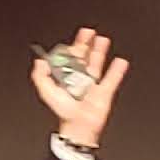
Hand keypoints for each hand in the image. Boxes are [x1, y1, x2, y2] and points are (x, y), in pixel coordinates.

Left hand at [32, 28, 126, 150]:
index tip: (76, 38)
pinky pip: (112, 79)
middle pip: (85, 57)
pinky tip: (119, 61)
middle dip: (87, 44)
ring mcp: (93, 84)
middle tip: (89, 32)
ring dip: (100, 51)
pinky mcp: (104, 92)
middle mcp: (81, 79)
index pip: (71, 58)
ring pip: (97, 63)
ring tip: (102, 40)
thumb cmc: (64, 112)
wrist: (78, 127)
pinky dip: (117, 70)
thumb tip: (40, 61)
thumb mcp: (46, 93)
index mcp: (68, 77)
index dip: (73, 47)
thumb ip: (40, 76)